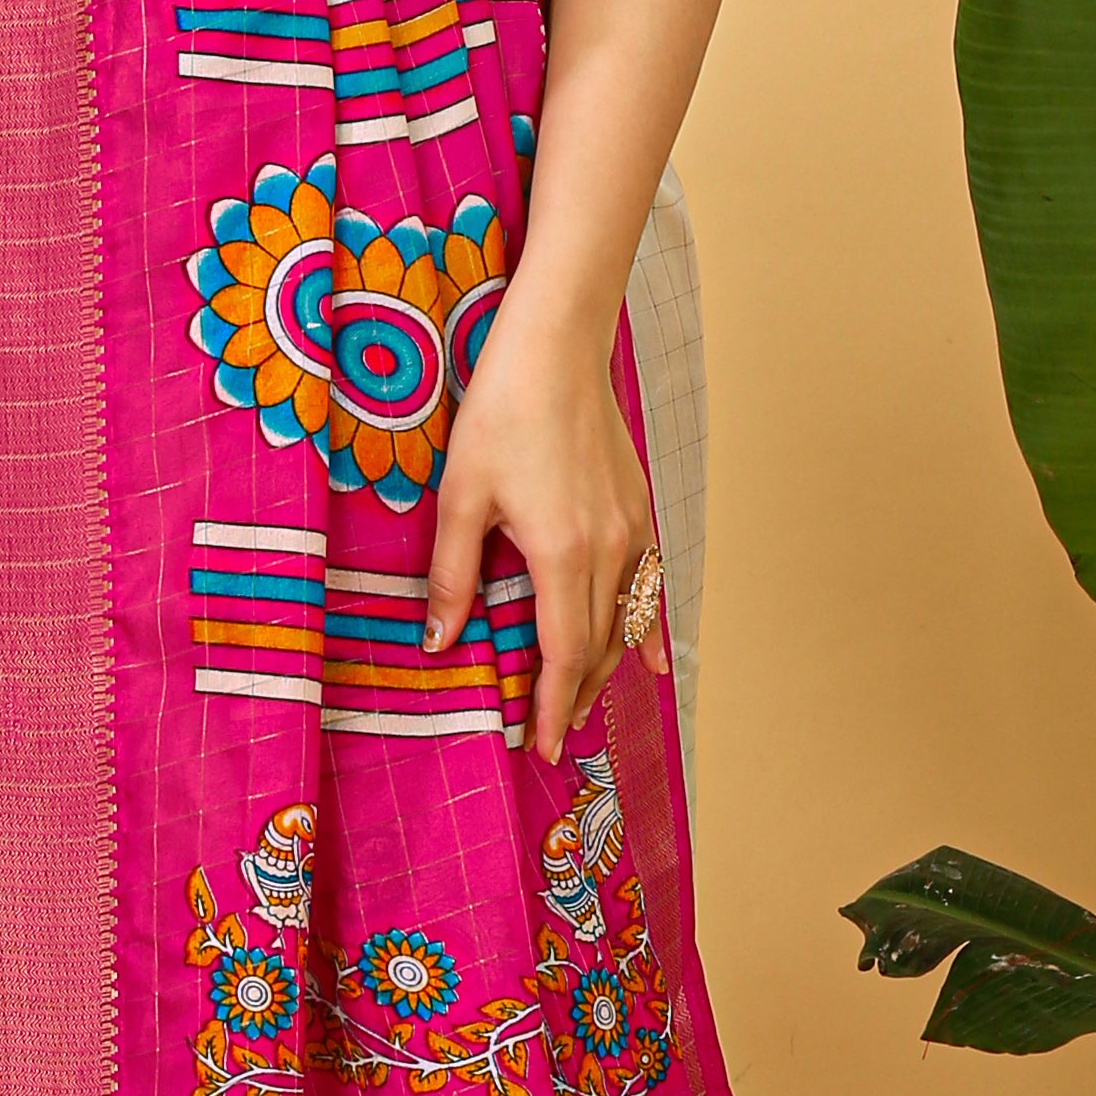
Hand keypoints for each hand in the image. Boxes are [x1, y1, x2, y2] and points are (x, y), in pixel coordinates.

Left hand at [424, 314, 665, 767]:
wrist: (556, 349)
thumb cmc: (501, 412)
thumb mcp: (460, 496)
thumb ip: (452, 575)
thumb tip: (441, 642)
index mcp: (561, 552)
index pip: (562, 654)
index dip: (552, 705)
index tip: (542, 745)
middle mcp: (608, 548)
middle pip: (598, 646)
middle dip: (576, 697)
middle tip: (554, 736)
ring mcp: (632, 528)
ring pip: (625, 621)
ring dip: (605, 669)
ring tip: (582, 704)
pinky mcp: (638, 509)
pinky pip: (646, 586)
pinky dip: (644, 628)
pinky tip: (654, 662)